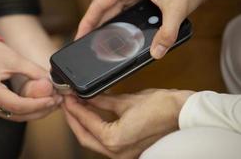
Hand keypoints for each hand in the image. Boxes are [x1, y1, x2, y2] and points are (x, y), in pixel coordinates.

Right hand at [0, 41, 61, 121]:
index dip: (38, 104)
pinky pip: (9, 111)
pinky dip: (25, 108)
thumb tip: (51, 81)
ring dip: (34, 111)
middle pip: (17, 115)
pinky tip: (38, 102)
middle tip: (56, 102)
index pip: (17, 105)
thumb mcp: (13, 59)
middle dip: (40, 110)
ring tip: (51, 102)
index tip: (53, 99)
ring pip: (14, 115)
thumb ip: (33, 71)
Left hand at [63, 89, 193, 158]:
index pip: (86, 122)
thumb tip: (86, 96)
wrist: (183, 114)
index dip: (74, 107)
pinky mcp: (127, 150)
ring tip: (75, 107)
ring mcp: (122, 154)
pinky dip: (95, 128)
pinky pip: (104, 141)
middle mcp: (116, 152)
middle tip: (66, 103)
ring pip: (93, 140)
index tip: (67, 96)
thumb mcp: (125, 101)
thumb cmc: (161, 107)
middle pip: (84, 136)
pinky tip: (91, 115)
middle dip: (73, 118)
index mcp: (114, 140)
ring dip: (83, 124)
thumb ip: (101, 101)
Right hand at [76, 0, 238, 58]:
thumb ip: (166, 33)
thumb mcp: (176, 9)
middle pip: (104, 8)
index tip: (80, 34)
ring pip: (114, 11)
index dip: (88, 20)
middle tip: (86, 42)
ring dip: (105, 25)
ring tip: (97, 40)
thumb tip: (156, 52)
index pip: (100, 3)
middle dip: (93, 25)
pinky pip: (125, 13)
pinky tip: (117, 34)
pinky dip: (118, 23)